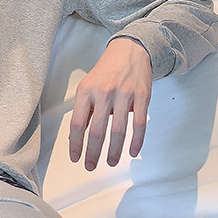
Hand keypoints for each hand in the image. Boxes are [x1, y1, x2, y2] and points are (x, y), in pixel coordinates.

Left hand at [68, 37, 152, 170]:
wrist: (130, 50)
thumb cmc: (106, 72)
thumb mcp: (88, 86)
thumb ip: (84, 111)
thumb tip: (74, 138)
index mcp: (86, 91)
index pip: (78, 124)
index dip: (76, 144)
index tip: (75, 158)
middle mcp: (104, 92)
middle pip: (97, 131)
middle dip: (93, 152)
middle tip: (90, 166)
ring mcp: (124, 94)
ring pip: (118, 130)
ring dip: (114, 151)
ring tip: (110, 162)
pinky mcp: (142, 96)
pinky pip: (139, 124)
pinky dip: (136, 141)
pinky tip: (132, 152)